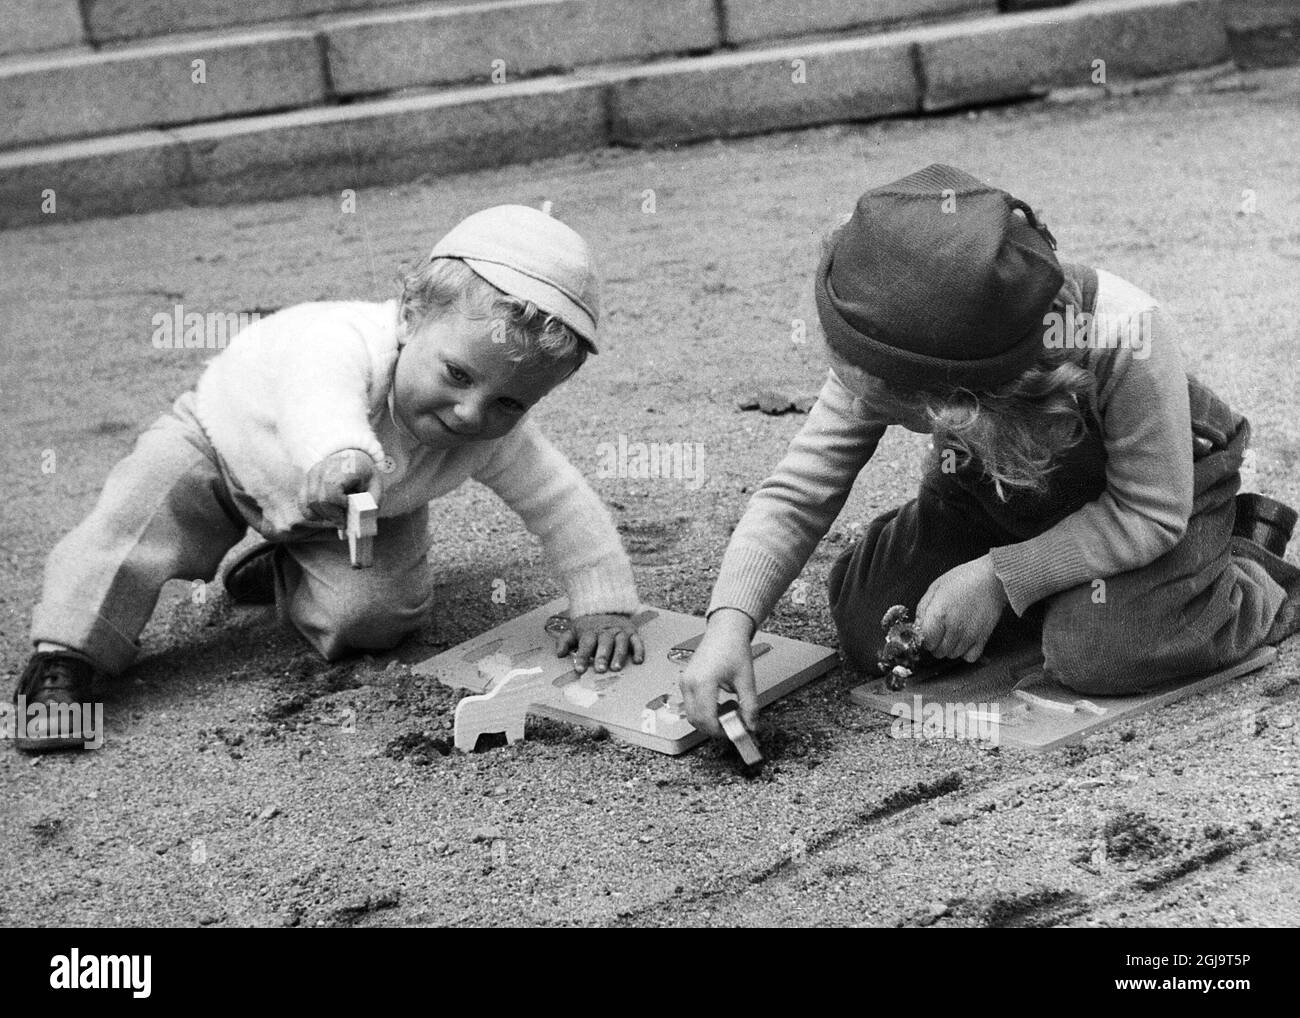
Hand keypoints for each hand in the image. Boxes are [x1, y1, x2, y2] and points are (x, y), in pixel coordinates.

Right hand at [298, 448, 381, 526]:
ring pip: (308, 502)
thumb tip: (358, 524)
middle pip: (318, 499)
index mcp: (347, 466)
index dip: (338, 507)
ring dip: (321, 515)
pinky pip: (302, 502)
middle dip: (330, 515)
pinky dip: (311, 513)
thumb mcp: (375, 490)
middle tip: (342, 522)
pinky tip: (324, 515)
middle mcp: (326, 466)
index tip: (348, 516)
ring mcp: (313, 472)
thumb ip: (368, 506)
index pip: (332, 489)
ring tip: (336, 516)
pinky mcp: (306, 480)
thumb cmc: (366, 477)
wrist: (355, 461)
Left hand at [554, 613, 645, 673]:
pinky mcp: (632, 632)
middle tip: (600, 669)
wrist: (606, 607)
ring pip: (621, 643)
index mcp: (590, 632)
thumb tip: (559, 654)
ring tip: (616, 668)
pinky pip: (637, 641)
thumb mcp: (573, 630)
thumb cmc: (589, 626)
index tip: (579, 669)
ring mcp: (620, 632)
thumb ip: (564, 642)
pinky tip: (638, 661)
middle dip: (602, 656)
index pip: (586, 644)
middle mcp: (606, 631)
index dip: (582, 656)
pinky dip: (639, 650)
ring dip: (619, 655)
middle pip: (604, 643)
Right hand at [679, 608, 757, 736]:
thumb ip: (749, 706)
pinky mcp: (685, 681)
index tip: (734, 732)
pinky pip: (691, 705)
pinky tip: (719, 705)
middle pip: (696, 720)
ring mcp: (685, 682)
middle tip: (732, 726)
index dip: (721, 731)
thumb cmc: (733, 648)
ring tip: (727, 713)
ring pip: (692, 715)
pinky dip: (703, 711)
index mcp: (704, 682)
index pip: (707, 719)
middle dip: (714, 729)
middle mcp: (690, 683)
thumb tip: (751, 725)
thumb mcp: (746, 680)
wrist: (725, 631)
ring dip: (708, 721)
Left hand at [915, 554, 1007, 662]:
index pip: (926, 641)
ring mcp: (969, 635)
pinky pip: (970, 657)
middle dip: (936, 644)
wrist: (992, 578)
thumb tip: (918, 627)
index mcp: (939, 614)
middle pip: (938, 652)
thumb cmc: (962, 579)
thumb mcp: (935, 587)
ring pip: (952, 655)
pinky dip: (965, 652)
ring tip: (953, 632)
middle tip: (940, 631)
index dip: (925, 637)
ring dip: (950, 647)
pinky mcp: (983, 638)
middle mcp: (953, 628)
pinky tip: (965, 640)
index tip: (929, 631)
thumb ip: (922, 609)